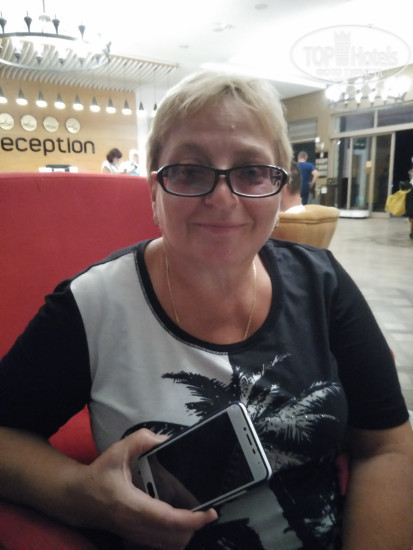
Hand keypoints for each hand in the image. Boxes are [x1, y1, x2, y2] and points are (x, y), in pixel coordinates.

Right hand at [71, 429, 217, 548]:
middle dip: (195, 526)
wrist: (76, 498)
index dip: (193, 519)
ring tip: (197, 516)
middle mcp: (136, 526)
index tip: (211, 512)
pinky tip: (180, 522)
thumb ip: (140, 440)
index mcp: (133, 506)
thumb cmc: (98, 475)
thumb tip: (164, 439)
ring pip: (169, 545)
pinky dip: (175, 537)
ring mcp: (135, 535)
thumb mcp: (117, 451)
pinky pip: (161, 544)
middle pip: (175, 538)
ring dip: (186, 533)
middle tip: (207, 511)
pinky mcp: (134, 537)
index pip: (169, 519)